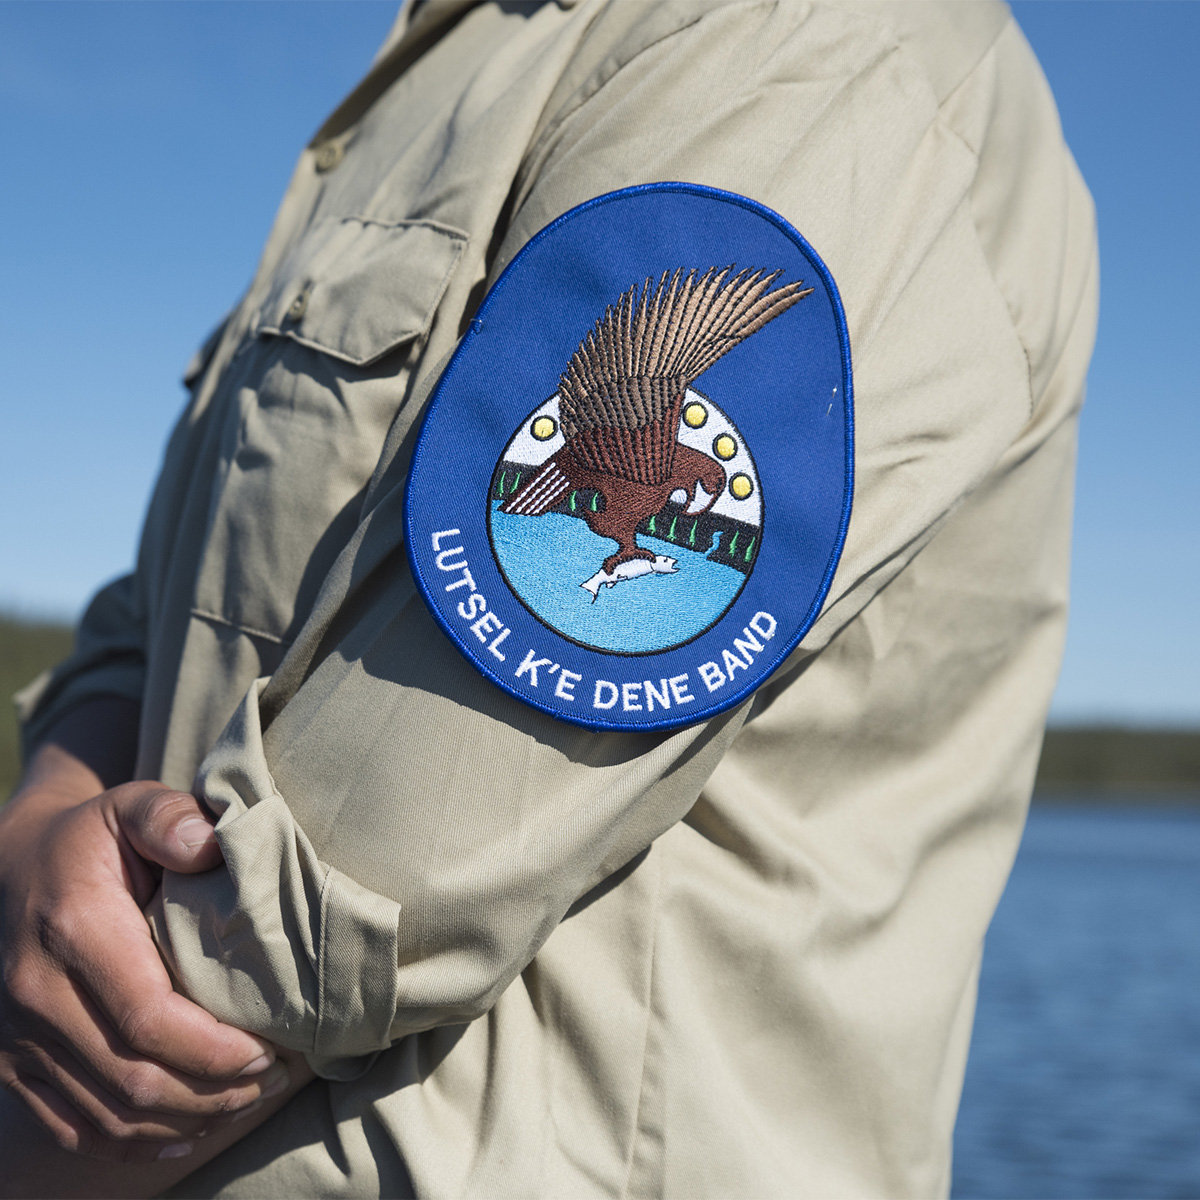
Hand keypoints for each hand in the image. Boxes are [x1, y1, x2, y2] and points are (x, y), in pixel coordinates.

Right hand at [0, 777, 288, 1162]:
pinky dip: (135, 1142)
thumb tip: (209, 845)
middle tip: (271, 1077)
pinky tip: (187, 1132)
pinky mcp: (12, 1066)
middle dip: (213, 1090)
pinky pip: (74, 1128)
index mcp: (73, 931)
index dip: (212, 1049)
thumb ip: (169, 818)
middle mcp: (37, 995)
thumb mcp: (128, 806)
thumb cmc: (90, 837)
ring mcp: (18, 1040)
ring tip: (245, 1099)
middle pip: (133, 1077)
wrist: (9, 866)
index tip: (268, 1049)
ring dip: (186, 1120)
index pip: (147, 1018)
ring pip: (108, 1113)